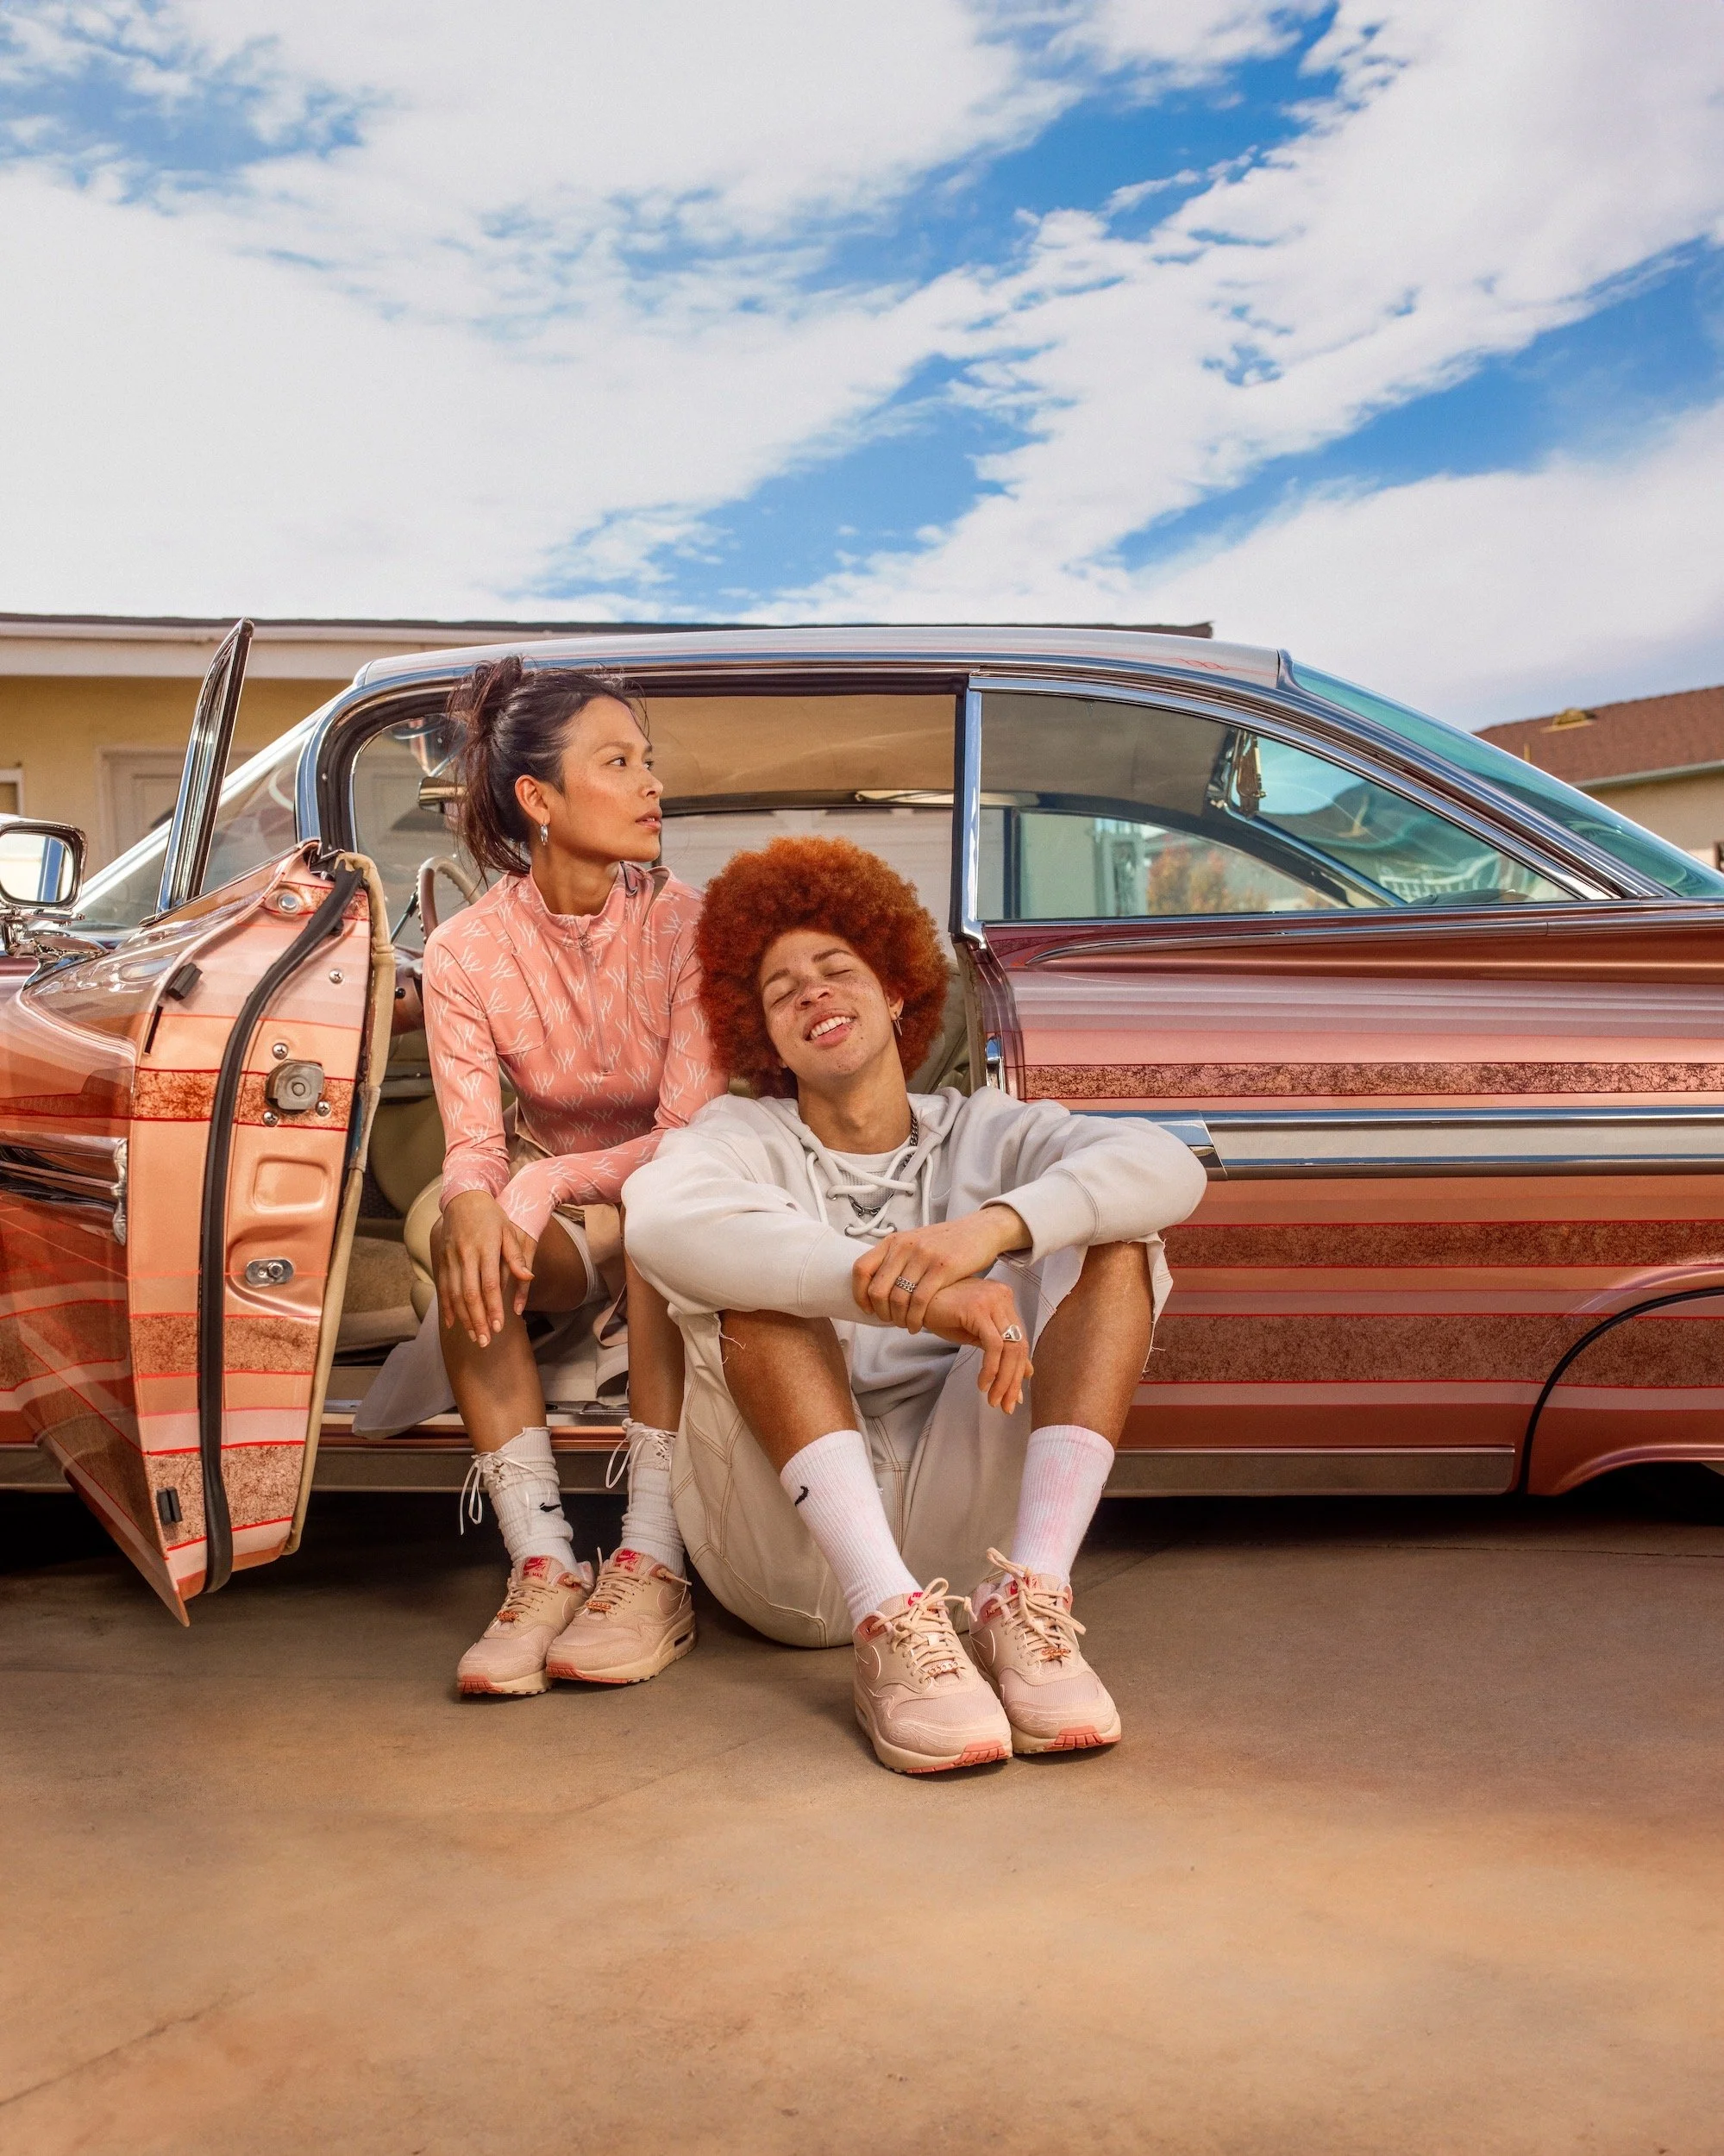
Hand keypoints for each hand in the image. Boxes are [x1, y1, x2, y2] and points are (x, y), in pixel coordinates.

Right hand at [436, 1190, 537, 1346]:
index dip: (493, 1307)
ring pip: (454, 1294)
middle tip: (485, 1342)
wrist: (463, 1198)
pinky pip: (442, 1287)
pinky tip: (452, 1323)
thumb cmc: (492, 1216)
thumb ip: (516, 1256)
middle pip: (470, 1294)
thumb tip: (527, 1278)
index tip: (498, 1326)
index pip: (489, 1284)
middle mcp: (465, 1255)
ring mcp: (451, 1258)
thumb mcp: (509, 1230)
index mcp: (485, 1249)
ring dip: (463, 1318)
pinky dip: (446, 1307)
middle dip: (477, 1320)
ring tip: (473, 1337)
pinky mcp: (442, 1260)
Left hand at [851, 1205, 1029, 1332]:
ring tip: (906, 1325)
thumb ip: (895, 1258)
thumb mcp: (915, 1242)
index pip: (861, 1269)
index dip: (859, 1293)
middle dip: (881, 1312)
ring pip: (898, 1299)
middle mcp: (904, 1246)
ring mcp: (923, 1256)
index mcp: (894, 1241)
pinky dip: (915, 1319)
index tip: (866, 1308)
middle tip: (889, 1321)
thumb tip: (874, 1284)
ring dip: (899, 1319)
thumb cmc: (945, 1242)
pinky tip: (918, 1325)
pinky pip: (919, 1301)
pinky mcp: (942, 1267)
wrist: (979, 1231)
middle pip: (877, 1289)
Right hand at [919, 1279, 1031, 1413]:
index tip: (1014, 1396)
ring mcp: (991, 1301)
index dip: (1019, 1371)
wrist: (913, 1301)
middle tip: (1007, 1406)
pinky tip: (982, 1383)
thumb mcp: (975, 1333)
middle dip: (1013, 1380)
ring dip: (1003, 1379)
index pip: (1019, 1340)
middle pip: (1018, 1345)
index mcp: (1004, 1301)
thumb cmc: (942, 1314)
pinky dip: (991, 1368)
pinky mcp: (978, 1308)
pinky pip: (993, 1345)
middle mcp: (1002, 1297)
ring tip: (993, 1400)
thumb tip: (1027, 1372)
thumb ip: (1000, 1349)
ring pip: (1009, 1347)